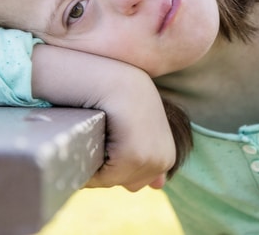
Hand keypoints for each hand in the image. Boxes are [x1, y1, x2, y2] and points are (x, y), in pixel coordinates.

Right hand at [31, 45, 175, 189]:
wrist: (106, 73)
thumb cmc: (115, 96)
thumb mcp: (136, 127)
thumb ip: (145, 156)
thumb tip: (159, 185)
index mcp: (167, 151)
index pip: (135, 183)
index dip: (112, 162)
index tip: (110, 133)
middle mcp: (166, 156)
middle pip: (125, 185)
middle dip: (106, 164)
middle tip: (104, 129)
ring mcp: (152, 157)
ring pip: (111, 182)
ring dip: (96, 161)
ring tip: (100, 128)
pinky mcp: (134, 154)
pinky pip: (103, 176)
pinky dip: (90, 159)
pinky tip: (95, 130)